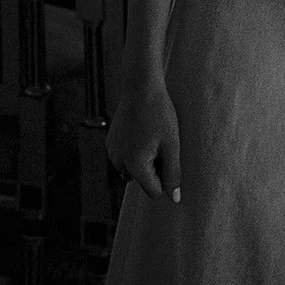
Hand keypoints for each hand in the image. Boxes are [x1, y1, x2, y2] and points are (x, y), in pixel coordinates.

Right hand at [107, 75, 181, 201]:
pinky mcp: (110, 141)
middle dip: (153, 169)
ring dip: (143, 161)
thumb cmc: (160, 113)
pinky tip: (142, 131)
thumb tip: (175, 199)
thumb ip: (173, 173)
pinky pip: (125, 157)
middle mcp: (119, 162)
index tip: (169, 155)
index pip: (154, 191)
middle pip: (142, 181)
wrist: (140, 86)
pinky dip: (134, 151)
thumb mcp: (172, 144)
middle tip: (161, 143)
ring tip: (152, 136)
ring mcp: (112, 151)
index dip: (166, 177)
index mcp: (135, 165)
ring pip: (132, 170)